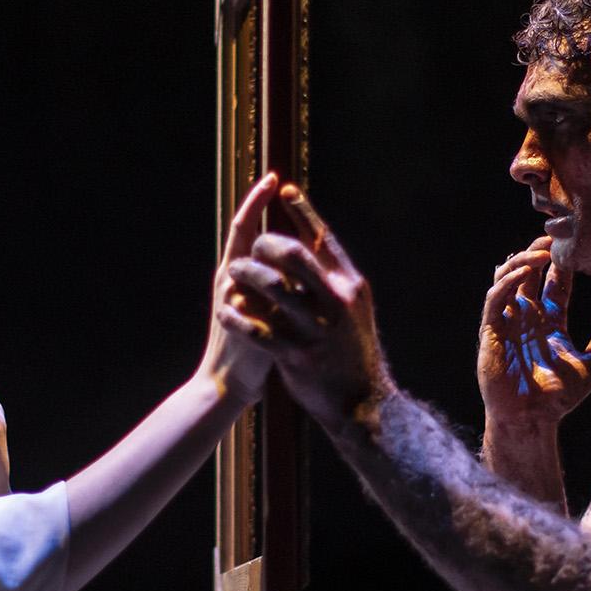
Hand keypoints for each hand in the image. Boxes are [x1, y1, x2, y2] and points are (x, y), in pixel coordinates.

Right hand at [199, 172, 279, 401]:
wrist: (230, 383)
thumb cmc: (252, 346)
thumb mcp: (258, 306)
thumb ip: (269, 280)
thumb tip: (292, 254)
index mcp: (234, 276)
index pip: (243, 230)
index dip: (255, 203)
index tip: (272, 178)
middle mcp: (230, 282)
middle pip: (245, 236)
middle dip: (257, 207)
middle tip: (274, 180)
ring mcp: (235, 300)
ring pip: (256, 261)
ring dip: (274, 247)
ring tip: (285, 223)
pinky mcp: (246, 320)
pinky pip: (262, 293)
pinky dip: (279, 282)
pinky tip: (295, 268)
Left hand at [219, 184, 389, 428]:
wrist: (363, 403)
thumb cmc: (354, 352)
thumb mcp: (355, 310)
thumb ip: (334, 279)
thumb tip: (314, 241)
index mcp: (351, 286)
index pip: (324, 237)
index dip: (302, 210)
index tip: (283, 187)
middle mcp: (335, 302)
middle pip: (293, 253)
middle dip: (266, 242)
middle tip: (253, 244)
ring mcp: (315, 329)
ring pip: (271, 285)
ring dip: (246, 274)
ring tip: (233, 272)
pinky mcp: (296, 355)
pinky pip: (256, 328)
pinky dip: (237, 316)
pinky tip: (227, 311)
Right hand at [479, 236, 590, 430]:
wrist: (533, 418)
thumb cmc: (558, 397)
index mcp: (548, 323)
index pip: (553, 286)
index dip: (560, 266)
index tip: (572, 248)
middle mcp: (526, 318)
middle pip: (527, 276)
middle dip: (536, 254)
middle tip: (551, 237)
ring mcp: (507, 323)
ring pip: (507, 281)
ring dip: (520, 263)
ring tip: (538, 251)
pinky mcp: (491, 332)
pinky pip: (495, 300)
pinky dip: (506, 283)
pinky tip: (521, 273)